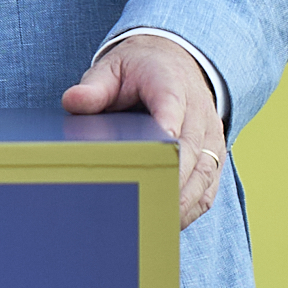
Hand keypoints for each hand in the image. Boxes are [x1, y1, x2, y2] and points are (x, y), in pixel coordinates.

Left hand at [63, 32, 224, 228]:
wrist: (175, 63)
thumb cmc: (138, 70)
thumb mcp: (112, 68)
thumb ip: (94, 86)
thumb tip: (73, 101)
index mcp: (170, 85)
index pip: (172, 105)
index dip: (167, 127)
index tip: (159, 149)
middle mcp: (198, 111)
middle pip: (192, 148)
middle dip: (173, 178)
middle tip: (148, 206)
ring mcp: (210, 134)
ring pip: (205, 171)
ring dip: (185, 199)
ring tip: (158, 224)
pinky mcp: (214, 154)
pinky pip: (210, 184)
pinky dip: (194, 206)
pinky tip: (172, 223)